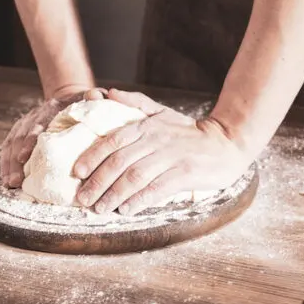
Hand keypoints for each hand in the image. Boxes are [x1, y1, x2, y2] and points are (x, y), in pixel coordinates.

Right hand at [0, 86, 104, 186]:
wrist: (66, 98)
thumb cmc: (81, 104)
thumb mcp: (89, 99)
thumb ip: (93, 98)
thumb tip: (94, 95)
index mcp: (50, 109)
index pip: (38, 124)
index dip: (30, 140)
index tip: (24, 157)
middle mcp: (33, 117)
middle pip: (20, 137)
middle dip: (15, 160)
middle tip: (16, 180)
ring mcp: (24, 125)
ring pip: (11, 144)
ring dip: (9, 165)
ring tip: (10, 184)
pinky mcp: (19, 133)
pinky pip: (8, 149)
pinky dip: (6, 165)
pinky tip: (6, 181)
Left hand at [72, 89, 253, 215]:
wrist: (226, 143)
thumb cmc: (189, 132)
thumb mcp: (163, 112)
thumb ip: (136, 103)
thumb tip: (109, 93)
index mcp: (147, 126)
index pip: (112, 141)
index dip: (91, 157)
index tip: (76, 173)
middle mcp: (156, 140)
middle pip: (119, 162)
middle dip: (97, 182)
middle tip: (82, 199)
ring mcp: (171, 157)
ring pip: (134, 177)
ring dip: (113, 195)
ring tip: (100, 208)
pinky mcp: (185, 173)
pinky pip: (157, 189)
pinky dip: (139, 201)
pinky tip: (126, 210)